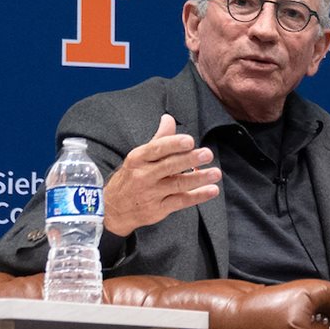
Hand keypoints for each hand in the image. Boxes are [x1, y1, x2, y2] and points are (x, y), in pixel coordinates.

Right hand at [100, 113, 220, 236]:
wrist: (113, 208)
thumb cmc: (132, 177)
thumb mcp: (140, 157)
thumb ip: (159, 139)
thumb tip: (169, 119)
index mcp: (138, 158)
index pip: (156, 149)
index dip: (173, 144)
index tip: (189, 140)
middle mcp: (143, 175)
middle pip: (169, 166)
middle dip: (189, 159)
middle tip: (207, 154)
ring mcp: (151, 193)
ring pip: (177, 184)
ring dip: (198, 178)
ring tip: (215, 173)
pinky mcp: (158, 209)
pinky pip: (181, 201)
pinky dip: (197, 196)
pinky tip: (211, 190)